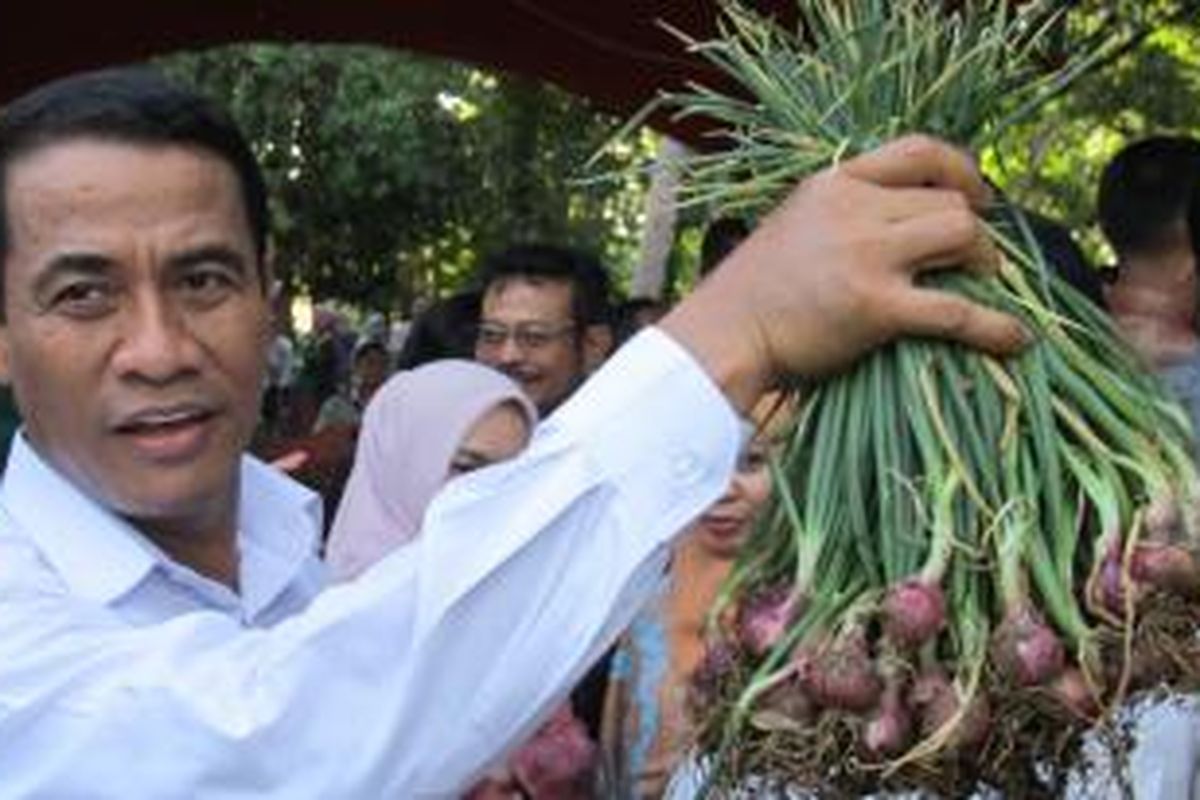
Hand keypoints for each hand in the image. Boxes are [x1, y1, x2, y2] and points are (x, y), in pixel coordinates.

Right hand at [659, 134, 1028, 412]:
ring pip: (962, 235)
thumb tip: (897, 222)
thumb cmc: (752, 293)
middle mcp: (854, 210)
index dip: (962, 169)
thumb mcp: (793, 225)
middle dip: (976, 231)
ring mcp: (866, 256)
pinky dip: (995, 325)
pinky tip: (1014, 339)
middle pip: (949, 200)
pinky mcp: (876, 307)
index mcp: (834, 184)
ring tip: (985, 286)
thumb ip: (841, 213)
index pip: (918, 150)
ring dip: (986, 261)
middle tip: (978, 262)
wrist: (722, 335)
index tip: (978, 195)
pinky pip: (956, 309)